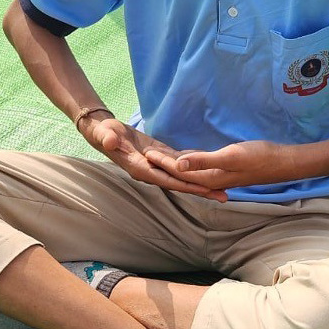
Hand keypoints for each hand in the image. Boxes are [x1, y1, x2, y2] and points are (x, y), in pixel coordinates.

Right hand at [85, 117, 227, 201]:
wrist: (104, 132)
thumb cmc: (103, 133)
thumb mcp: (104, 134)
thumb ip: (107, 139)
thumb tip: (110, 142)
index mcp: (140, 169)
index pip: (167, 179)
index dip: (185, 184)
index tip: (204, 189)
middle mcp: (151, 172)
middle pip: (180, 184)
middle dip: (201, 190)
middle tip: (224, 196)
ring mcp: (157, 167)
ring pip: (183, 178)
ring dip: (202, 184)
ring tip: (223, 190)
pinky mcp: (161, 158)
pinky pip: (180, 168)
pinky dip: (194, 172)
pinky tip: (210, 174)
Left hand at [146, 140, 297, 190]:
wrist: (281, 162)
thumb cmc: (258, 157)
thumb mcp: (230, 156)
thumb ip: (203, 160)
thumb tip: (177, 164)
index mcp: (208, 178)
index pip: (178, 171)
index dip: (162, 162)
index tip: (146, 152)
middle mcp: (210, 179)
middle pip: (180, 173)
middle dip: (162, 164)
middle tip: (144, 153)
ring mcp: (217, 174)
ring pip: (189, 169)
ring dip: (173, 163)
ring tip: (157, 154)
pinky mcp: (223, 167)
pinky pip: (199, 164)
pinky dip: (187, 159)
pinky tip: (181, 154)